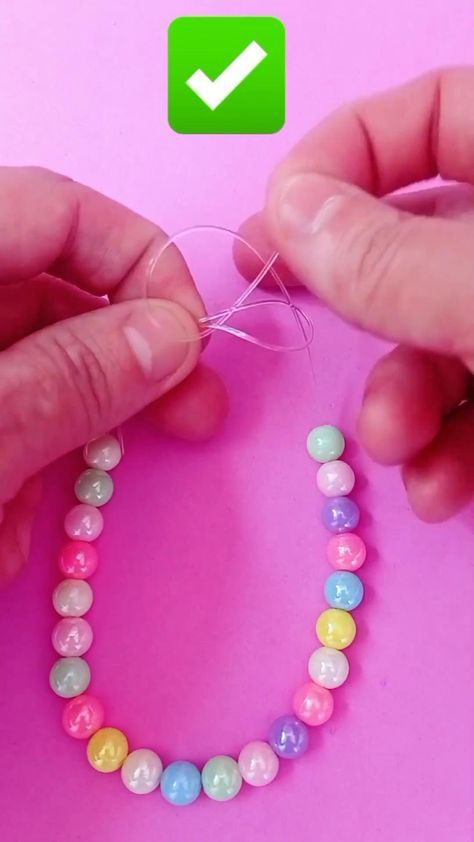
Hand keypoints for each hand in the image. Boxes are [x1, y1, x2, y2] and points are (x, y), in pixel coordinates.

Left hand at [0, 167, 225, 583]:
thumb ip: (67, 380)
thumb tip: (172, 336)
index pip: (55, 207)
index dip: (138, 258)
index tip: (190, 336)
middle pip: (56, 293)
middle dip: (120, 368)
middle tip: (193, 416)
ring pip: (34, 374)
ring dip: (52, 452)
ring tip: (12, 536)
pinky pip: (5, 424)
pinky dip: (13, 484)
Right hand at [238, 67, 473, 522]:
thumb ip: (392, 259)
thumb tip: (292, 214)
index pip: (431, 113)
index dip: (344, 156)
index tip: (279, 226)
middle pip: (422, 238)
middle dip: (359, 303)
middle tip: (280, 310)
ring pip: (444, 335)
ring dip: (400, 400)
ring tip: (391, 440)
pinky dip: (448, 444)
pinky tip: (436, 486)